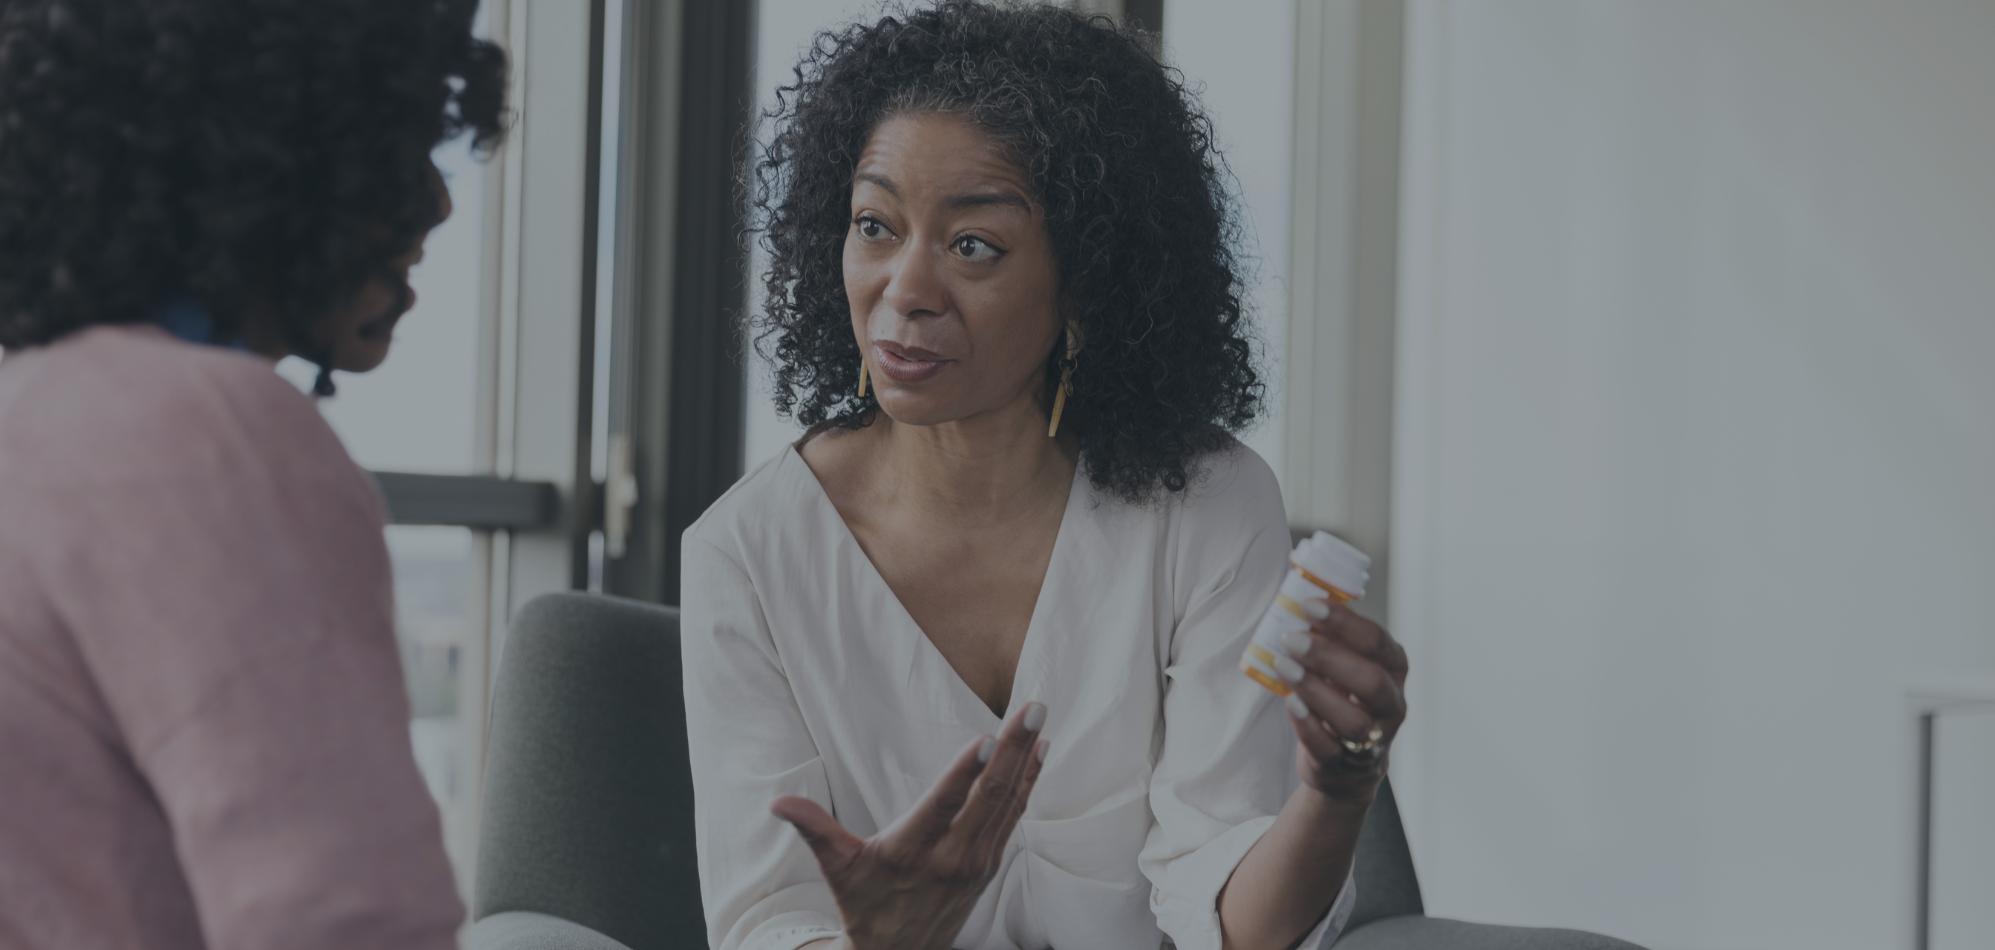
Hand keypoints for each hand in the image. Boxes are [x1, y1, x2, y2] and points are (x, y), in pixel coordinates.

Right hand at [772, 702, 1048, 949]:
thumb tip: (777, 803)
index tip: (987, 738)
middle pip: (989, 796)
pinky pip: (1013, 815)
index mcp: (912, 852)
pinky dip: (1028, 781)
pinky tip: (1039, 751)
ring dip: (1025, 758)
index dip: (965, 772)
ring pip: (1007, 802)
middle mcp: (952, 857)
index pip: (944, 806)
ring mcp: (977, 862)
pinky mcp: (989, 864)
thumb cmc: (864, 904)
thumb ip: (814, 829)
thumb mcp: (837, 869)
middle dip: (1013, 749)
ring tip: (1039, 716)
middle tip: (1034, 707)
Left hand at [1273, 602, 1408, 801]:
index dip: (1344, 622)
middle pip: (1371, 681)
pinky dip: (1308, 725)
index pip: (1377, 642)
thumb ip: (1330, 641)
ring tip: (1284, 667)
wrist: (1345, 765)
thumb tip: (1295, 604)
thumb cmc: (1342, 700)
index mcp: (1393, 669)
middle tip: (1291, 638)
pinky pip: (1329, 748)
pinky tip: (1290, 703)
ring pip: (1353, 720)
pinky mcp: (1346, 765)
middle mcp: (1391, 704)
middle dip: (1329, 657)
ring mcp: (1373, 739)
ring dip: (1316, 690)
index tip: (1309, 605)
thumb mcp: (1345, 667)